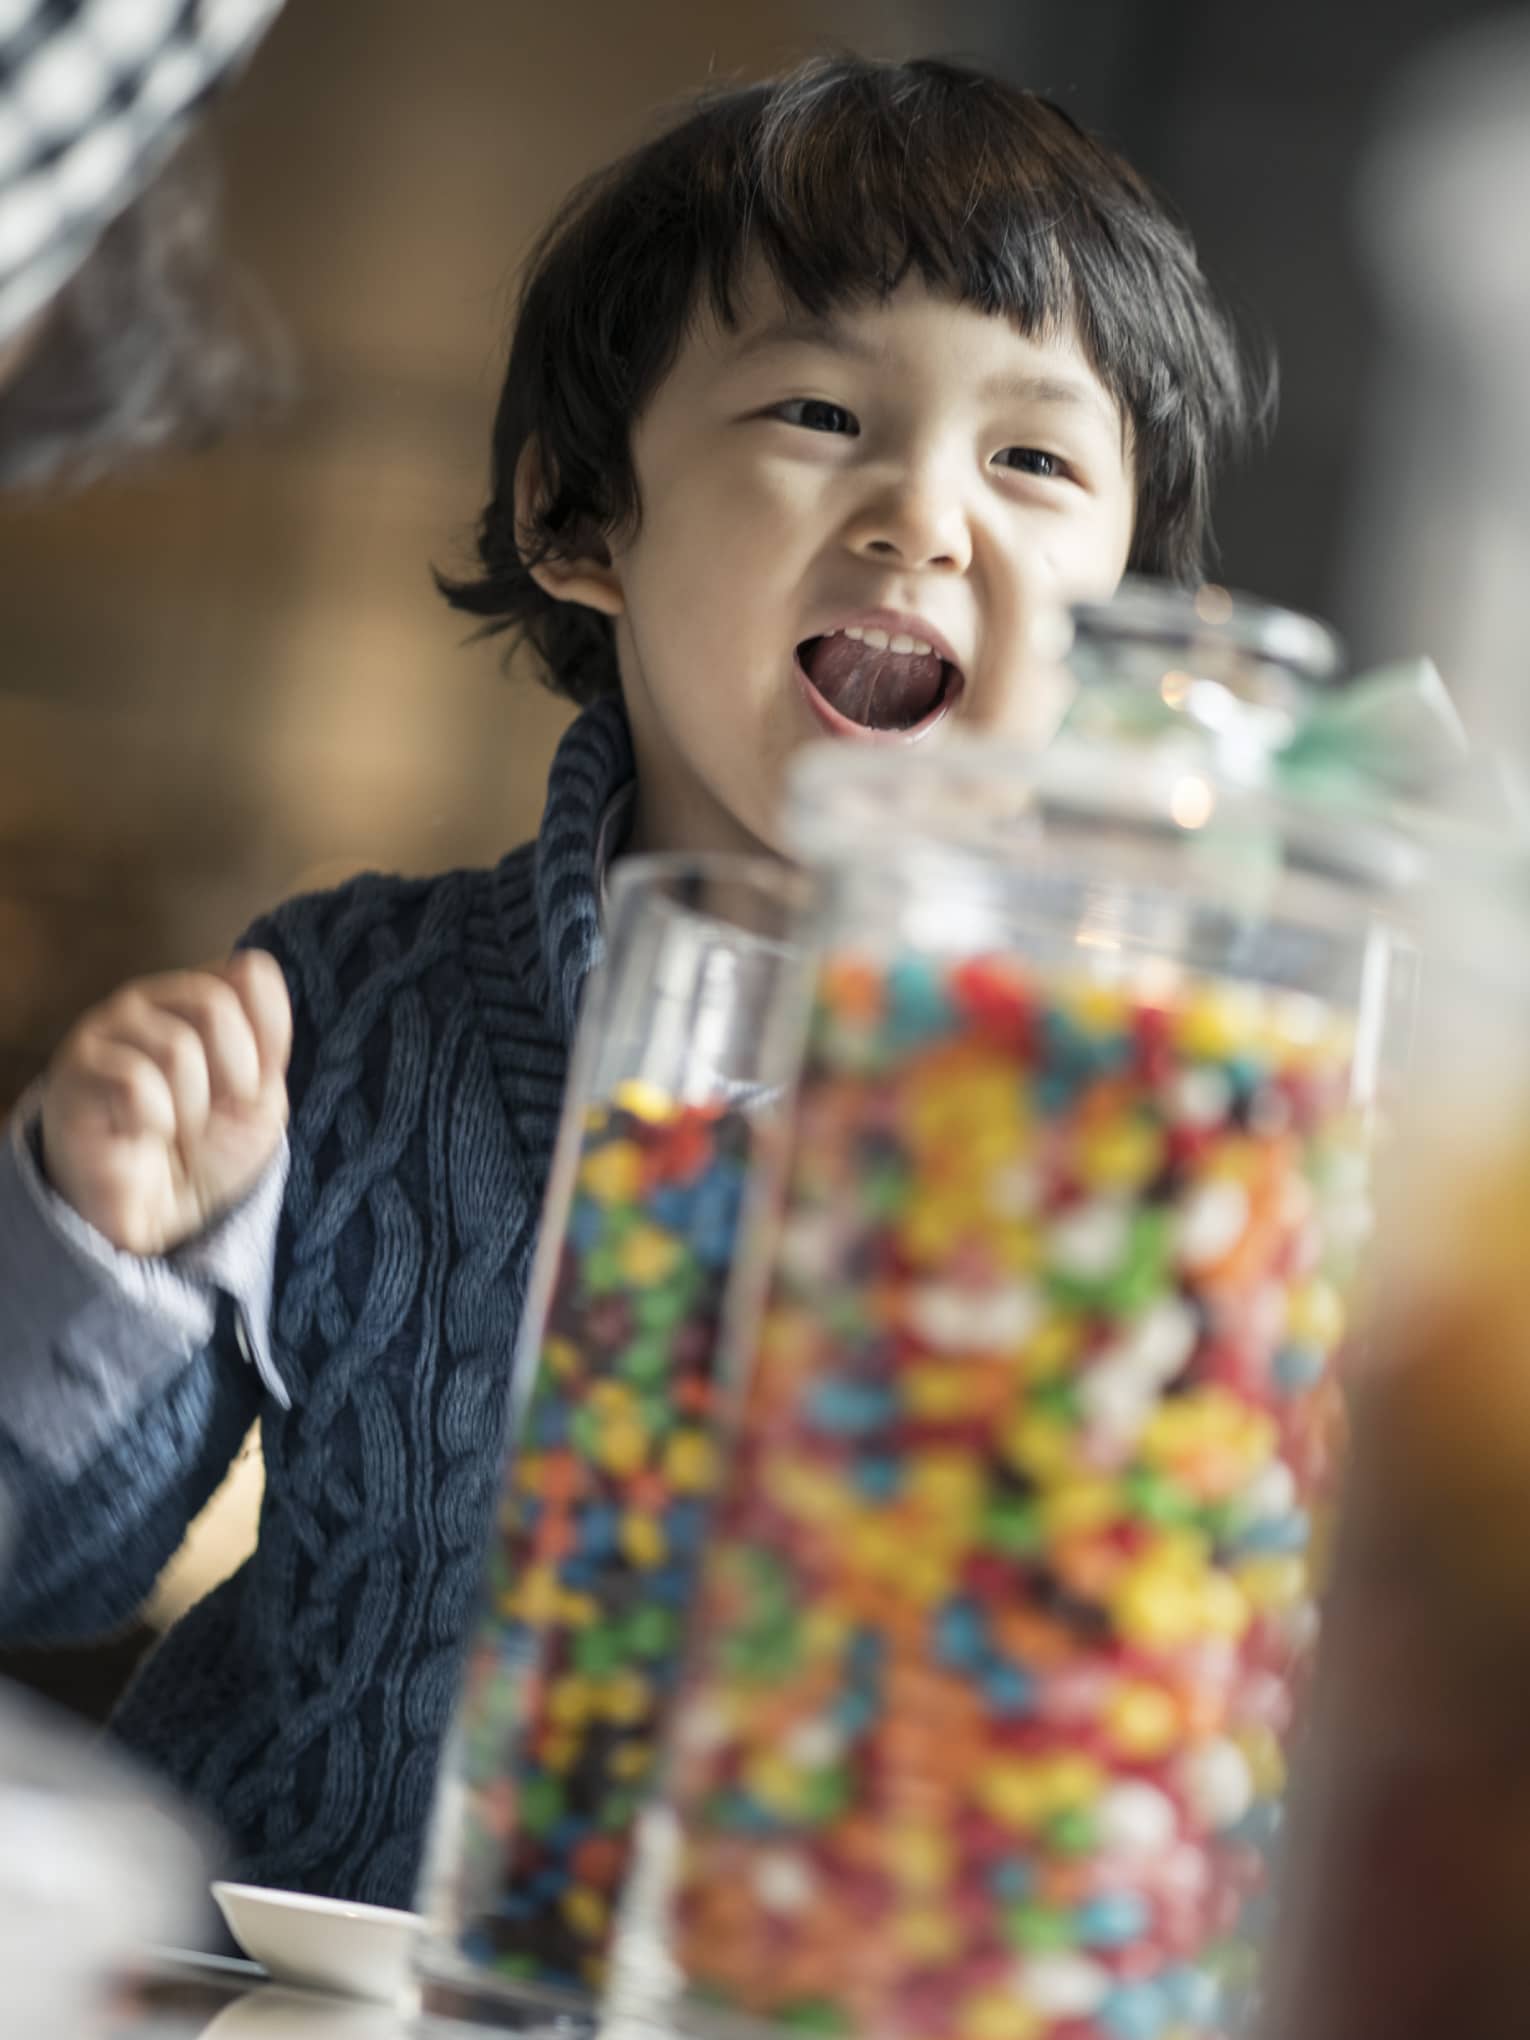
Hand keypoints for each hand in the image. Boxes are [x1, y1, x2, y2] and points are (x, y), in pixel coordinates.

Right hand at [39, 950, 291, 1256]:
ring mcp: (108, 1029)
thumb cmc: (207, 1149)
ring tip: (174, 1128)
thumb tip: (251, 970)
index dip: (268, 1038)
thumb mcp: (261, 1096)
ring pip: (176, 1048)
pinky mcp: (77, 1070)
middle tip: (213, 1113)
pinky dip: (155, 1121)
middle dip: (233, 1075)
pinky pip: (134, 1082)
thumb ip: (268, 1038)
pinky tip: (140, 1133)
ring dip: (192, 1109)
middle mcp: (151, 1001)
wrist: (159, 1211)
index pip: (251, 974)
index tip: (252, 1085)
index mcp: (199, 997)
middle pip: (215, 1003)